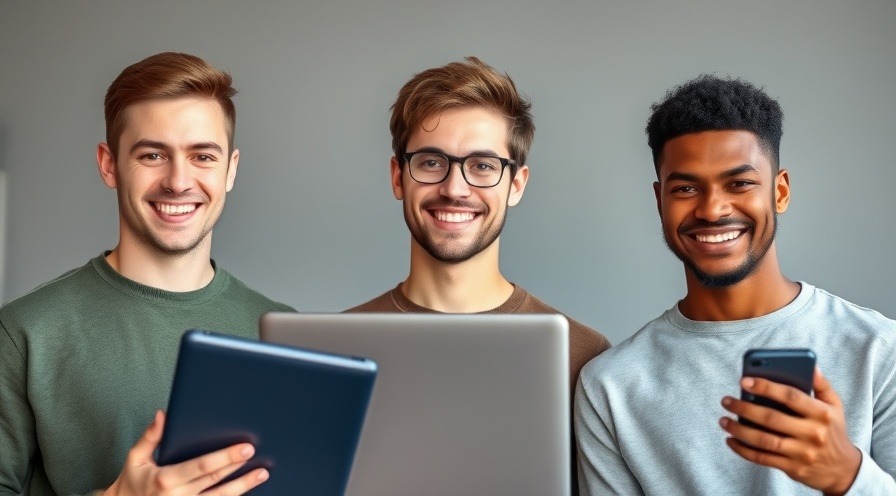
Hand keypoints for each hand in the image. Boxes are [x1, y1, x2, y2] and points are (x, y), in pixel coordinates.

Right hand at [103, 411, 268, 495]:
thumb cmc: (132, 482)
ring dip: (242, 487)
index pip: (202, 466)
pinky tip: (246, 491)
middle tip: (259, 457)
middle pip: (215, 482)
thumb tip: (163, 415)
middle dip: (239, 469)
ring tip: (261, 474)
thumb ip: (151, 437)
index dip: (225, 457)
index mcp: (166, 478)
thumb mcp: (135, 458)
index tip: (244, 448)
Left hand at [719, 367, 860, 494]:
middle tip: (726, 401)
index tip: (744, 381)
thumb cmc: (833, 431)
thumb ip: (822, 385)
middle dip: (744, 408)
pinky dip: (743, 450)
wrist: (844, 469)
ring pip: (763, 440)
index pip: (790, 396)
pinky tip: (730, 440)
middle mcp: (812, 433)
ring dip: (739, 429)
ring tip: (723, 420)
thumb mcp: (835, 407)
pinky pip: (762, 458)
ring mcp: (802, 453)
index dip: (766, 387)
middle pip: (771, 418)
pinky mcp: (793, 468)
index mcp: (821, 414)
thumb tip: (811, 365)